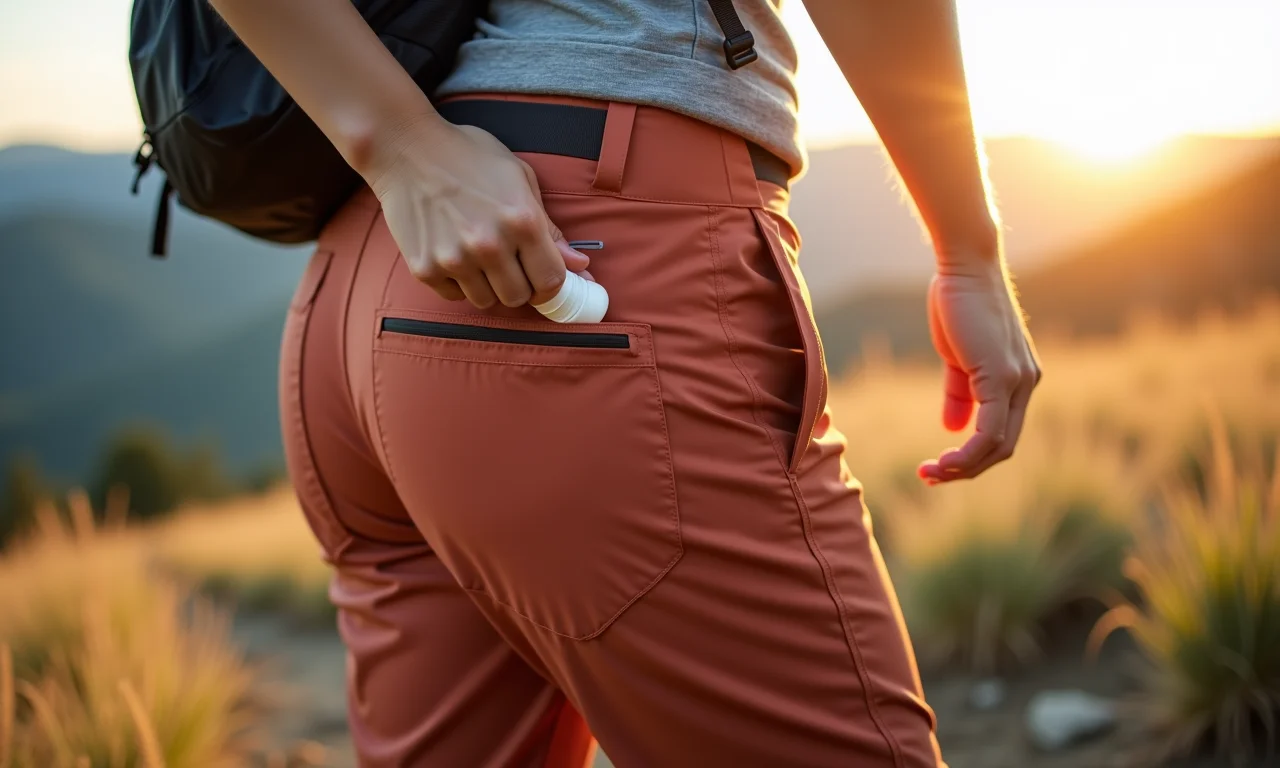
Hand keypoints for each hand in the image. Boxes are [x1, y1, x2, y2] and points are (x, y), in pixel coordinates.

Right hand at [365, 116, 588, 307]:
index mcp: (522, 220)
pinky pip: (454, 295)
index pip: (551, 281)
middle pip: (519, 297)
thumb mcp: (518, 178)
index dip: (551, 283)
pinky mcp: (424, 268)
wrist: (405, 148)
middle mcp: (489, 245)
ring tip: (477, 255)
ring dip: (488, 285)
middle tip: (508, 262)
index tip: (542, 276)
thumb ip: (549, 226)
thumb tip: (579, 264)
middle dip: (519, 284)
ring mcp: (454, 259)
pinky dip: (458, 282)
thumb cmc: (467, 156)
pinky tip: (451, 251)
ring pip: (486, 301)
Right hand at [919, 259, 1041, 483]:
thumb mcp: (957, 355)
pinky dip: (967, 454)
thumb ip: (959, 392)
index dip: (972, 455)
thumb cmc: (958, 303)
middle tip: (930, 476)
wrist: (964, 267)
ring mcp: (1017, 381)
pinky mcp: (1001, 377)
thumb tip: (953, 428)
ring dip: (963, 468)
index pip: (1002, 431)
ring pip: (998, 445)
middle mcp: (1026, 383)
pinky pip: (988, 431)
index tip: (938, 464)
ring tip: (930, 473)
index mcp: (1019, 378)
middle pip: (1003, 446)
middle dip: (967, 469)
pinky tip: (943, 461)